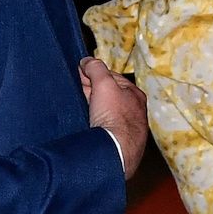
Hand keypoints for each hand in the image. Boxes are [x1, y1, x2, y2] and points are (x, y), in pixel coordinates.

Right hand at [81, 57, 148, 176]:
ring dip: (92, 109)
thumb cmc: (114, 116)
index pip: (112, 78)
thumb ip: (96, 68)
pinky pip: (104, 130)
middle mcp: (135, 113)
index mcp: (135, 95)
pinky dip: (95, 126)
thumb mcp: (103, 84)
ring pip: (106, 114)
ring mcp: (128, 131)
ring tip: (80, 109)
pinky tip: (86, 126)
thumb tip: (87, 61)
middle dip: (92, 91)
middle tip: (77, 90)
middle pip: (109, 96)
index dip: (94, 74)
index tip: (80, 75)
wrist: (115, 152)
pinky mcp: (119, 145)